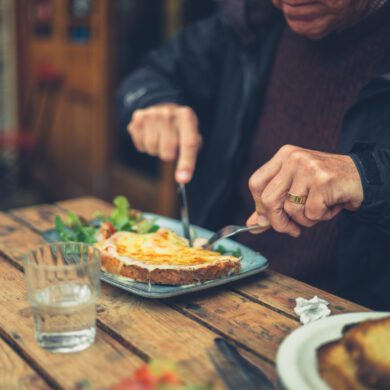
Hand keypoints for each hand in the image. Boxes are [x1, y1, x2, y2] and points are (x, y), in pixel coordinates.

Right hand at [127, 103, 201, 183]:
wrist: (164, 108)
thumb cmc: (181, 130)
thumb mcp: (192, 136)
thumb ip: (190, 156)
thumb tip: (182, 178)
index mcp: (186, 117)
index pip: (188, 144)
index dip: (186, 163)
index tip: (183, 179)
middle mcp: (168, 113)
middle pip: (168, 151)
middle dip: (169, 155)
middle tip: (171, 146)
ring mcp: (151, 114)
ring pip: (152, 149)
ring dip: (157, 150)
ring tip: (160, 139)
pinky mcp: (137, 118)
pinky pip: (141, 146)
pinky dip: (145, 146)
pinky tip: (150, 135)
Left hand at [246, 145, 363, 236]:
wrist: (361, 176)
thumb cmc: (324, 184)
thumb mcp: (296, 188)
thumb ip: (273, 205)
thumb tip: (253, 224)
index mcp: (283, 156)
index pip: (256, 184)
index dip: (260, 206)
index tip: (269, 219)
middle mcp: (293, 158)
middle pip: (269, 199)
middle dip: (279, 222)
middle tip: (292, 230)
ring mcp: (308, 167)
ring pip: (291, 209)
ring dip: (306, 219)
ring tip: (320, 208)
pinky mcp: (323, 180)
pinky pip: (312, 213)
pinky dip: (322, 217)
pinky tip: (331, 205)